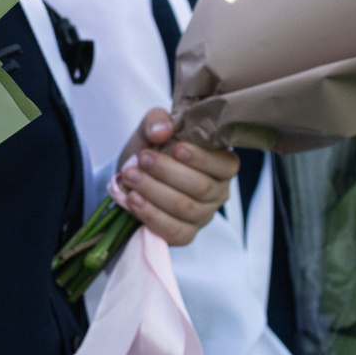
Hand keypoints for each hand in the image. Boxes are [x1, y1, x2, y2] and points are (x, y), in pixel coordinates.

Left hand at [109, 109, 239, 247]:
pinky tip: (133, 199)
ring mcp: (203, 215)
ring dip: (153, 191)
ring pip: (184, 208)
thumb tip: (161, 131)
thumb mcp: (153, 127)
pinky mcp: (185, 234)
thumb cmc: (153, 148)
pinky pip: (173, 230)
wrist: (133, 175)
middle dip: (167, 172)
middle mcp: (218, 191)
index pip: (224, 165)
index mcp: (221, 163)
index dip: (202, 158)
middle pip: (201, 187)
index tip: (175, 148)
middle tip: (142, 159)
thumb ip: (157, 120)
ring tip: (130, 176)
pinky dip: (150, 214)